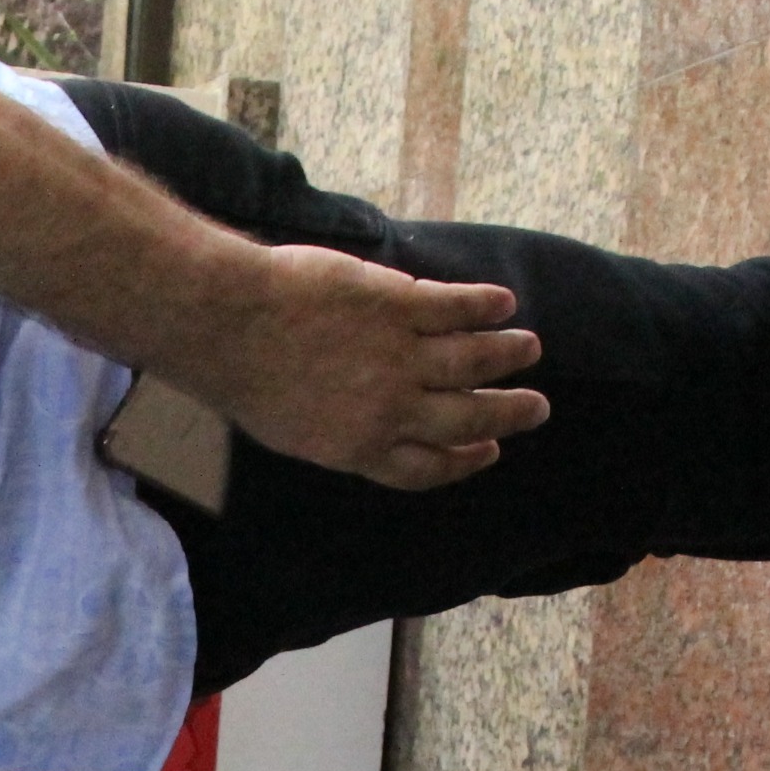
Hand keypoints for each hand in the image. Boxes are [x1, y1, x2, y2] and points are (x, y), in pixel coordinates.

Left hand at [184, 243, 549, 489]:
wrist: (232, 324)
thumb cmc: (245, 376)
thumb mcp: (291, 430)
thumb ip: (337, 434)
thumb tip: (362, 433)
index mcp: (360, 448)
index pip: (427, 467)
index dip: (464, 462)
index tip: (489, 452)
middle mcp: (391, 409)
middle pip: (465, 419)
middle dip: (507, 414)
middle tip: (537, 408)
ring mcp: (399, 356)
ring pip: (473, 362)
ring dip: (507, 355)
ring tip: (528, 348)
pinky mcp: (399, 305)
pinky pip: (456, 308)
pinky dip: (485, 306)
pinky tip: (503, 303)